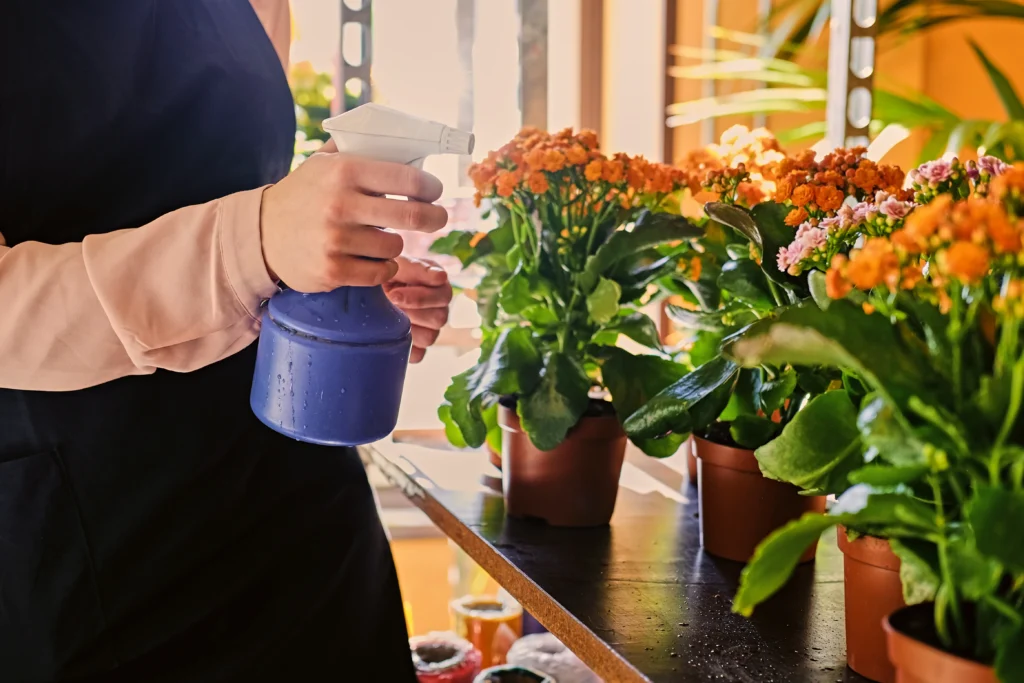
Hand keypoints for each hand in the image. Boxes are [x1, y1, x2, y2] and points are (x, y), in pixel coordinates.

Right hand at [259, 140, 448, 291]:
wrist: (261, 234)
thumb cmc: (303, 195)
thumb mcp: (324, 163)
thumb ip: (360, 152)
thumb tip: (407, 146)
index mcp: (343, 171)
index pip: (407, 179)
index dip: (430, 188)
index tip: (434, 192)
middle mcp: (340, 205)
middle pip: (411, 216)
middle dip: (434, 217)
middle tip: (438, 218)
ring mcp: (335, 241)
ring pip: (395, 247)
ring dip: (395, 243)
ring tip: (379, 237)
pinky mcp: (333, 271)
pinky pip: (381, 272)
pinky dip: (383, 267)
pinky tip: (371, 258)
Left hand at [384, 256, 452, 362]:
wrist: (364, 291)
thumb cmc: (384, 272)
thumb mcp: (396, 264)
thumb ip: (416, 268)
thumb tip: (441, 276)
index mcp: (439, 286)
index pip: (444, 296)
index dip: (419, 297)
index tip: (394, 295)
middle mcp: (439, 309)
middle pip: (439, 318)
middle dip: (410, 312)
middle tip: (387, 305)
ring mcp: (430, 330)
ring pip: (429, 337)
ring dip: (406, 328)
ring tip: (387, 316)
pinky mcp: (418, 347)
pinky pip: (418, 354)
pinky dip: (403, 346)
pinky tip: (389, 333)